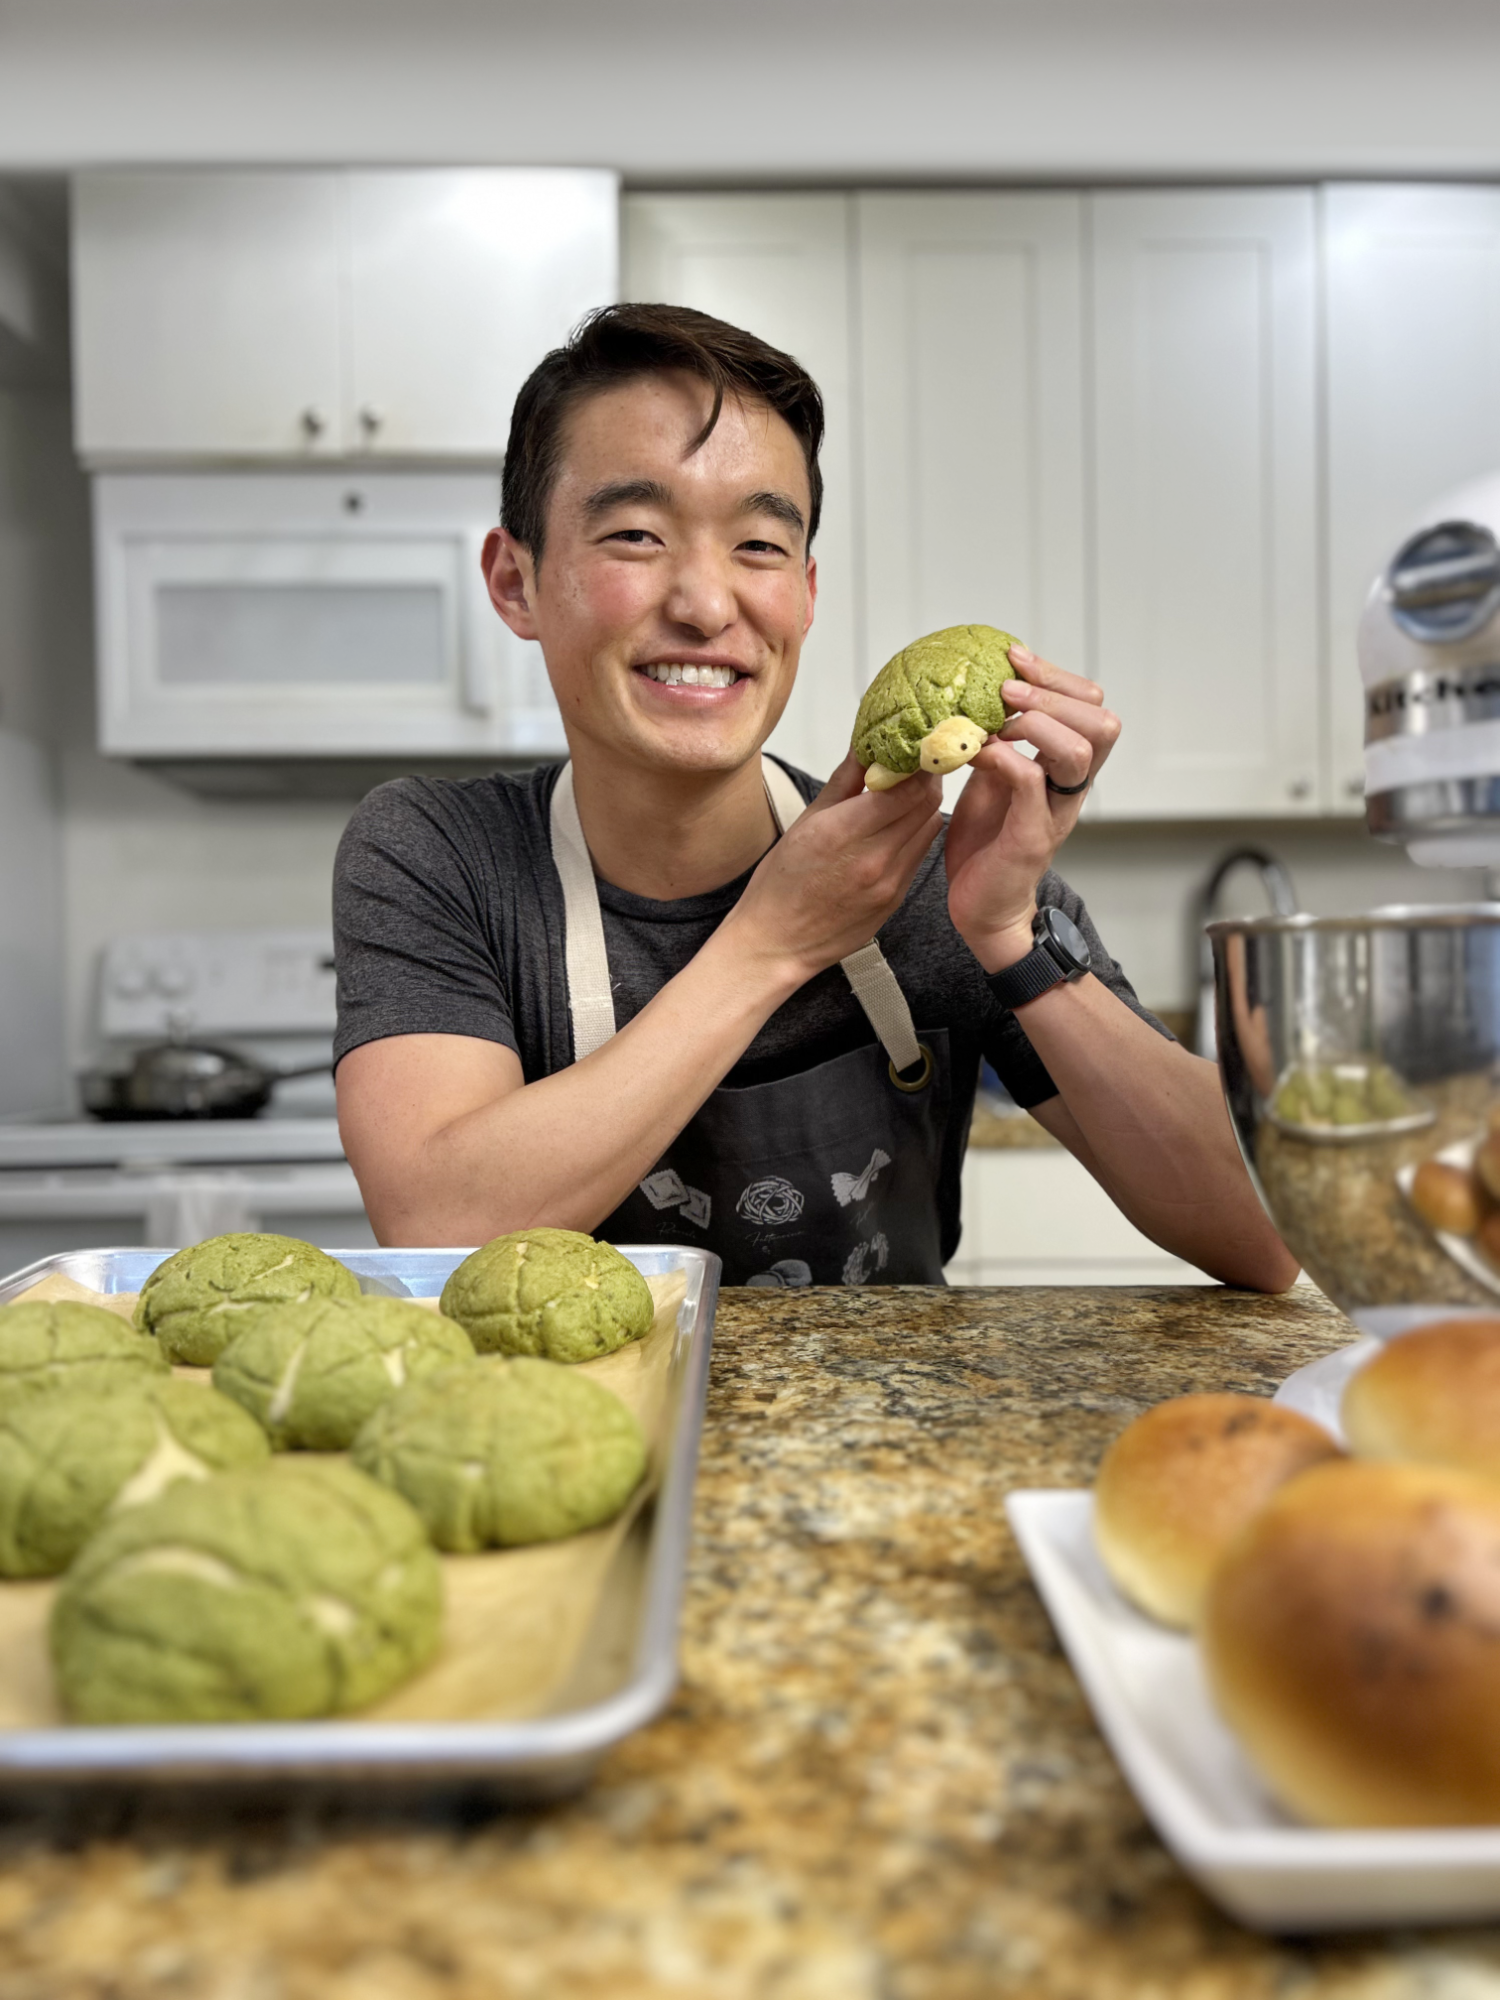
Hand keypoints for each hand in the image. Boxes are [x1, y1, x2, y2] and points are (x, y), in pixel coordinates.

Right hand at [728, 751, 942, 982]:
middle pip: (927, 803)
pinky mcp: (897, 898)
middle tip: (916, 762)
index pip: (907, 786)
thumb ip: (843, 781)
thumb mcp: (805, 822)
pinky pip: (920, 854)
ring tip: (905, 793)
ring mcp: (890, 882)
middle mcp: (874, 858)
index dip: (917, 761)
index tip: (913, 745)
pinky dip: (915, 833)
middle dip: (926, 777)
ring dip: (923, 804)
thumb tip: (865, 745)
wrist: (777, 944)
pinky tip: (897, 828)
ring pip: (930, 827)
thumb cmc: (781, 885)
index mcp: (844, 832)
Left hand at [945, 644, 1119, 971]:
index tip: (1013, 658)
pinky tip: (977, 753)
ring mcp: (1056, 812)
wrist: (980, 908)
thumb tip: (976, 692)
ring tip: (999, 716)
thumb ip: (997, 740)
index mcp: (1065, 768)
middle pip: (1102, 722)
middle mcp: (1071, 788)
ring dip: (1039, 721)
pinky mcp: (1031, 837)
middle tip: (1007, 688)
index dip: (1057, 676)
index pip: (1090, 706)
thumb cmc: (986, 843)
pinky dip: (1005, 759)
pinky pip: (1032, 784)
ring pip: (1080, 749)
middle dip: (1054, 692)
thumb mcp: (992, 778)